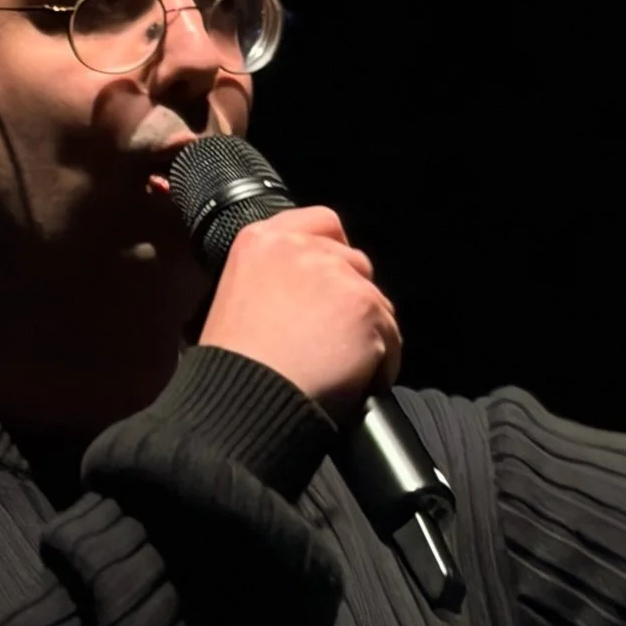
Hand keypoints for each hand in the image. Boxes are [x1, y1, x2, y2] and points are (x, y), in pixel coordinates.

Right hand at [197, 207, 401, 422]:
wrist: (244, 402)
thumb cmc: (233, 368)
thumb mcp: (236, 299)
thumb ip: (275, 278)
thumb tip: (310, 292)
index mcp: (261, 242)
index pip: (322, 223)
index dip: (333, 253)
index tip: (330, 285)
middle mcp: (299, 247)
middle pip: (355, 264)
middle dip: (349, 300)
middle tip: (325, 339)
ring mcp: (336, 275)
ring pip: (377, 302)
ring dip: (365, 334)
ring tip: (332, 367)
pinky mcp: (365, 306)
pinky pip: (392, 336)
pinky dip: (379, 364)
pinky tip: (346, 380)